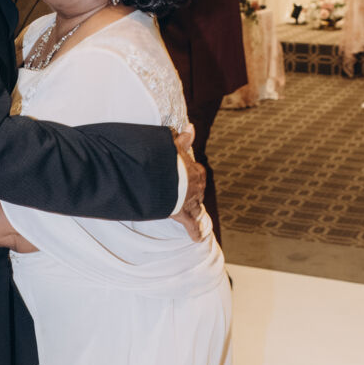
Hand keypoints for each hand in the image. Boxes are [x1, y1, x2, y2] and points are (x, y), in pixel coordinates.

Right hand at [173, 128, 206, 242]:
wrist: (165, 179)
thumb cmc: (170, 162)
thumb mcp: (176, 147)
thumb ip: (184, 138)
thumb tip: (191, 125)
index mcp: (196, 172)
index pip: (198, 172)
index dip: (192, 173)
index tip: (186, 174)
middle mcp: (196, 188)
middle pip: (198, 191)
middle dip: (193, 192)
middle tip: (185, 194)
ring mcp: (191, 202)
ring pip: (196, 207)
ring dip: (194, 210)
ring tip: (192, 213)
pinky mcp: (183, 215)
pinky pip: (191, 225)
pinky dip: (195, 232)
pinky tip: (198, 239)